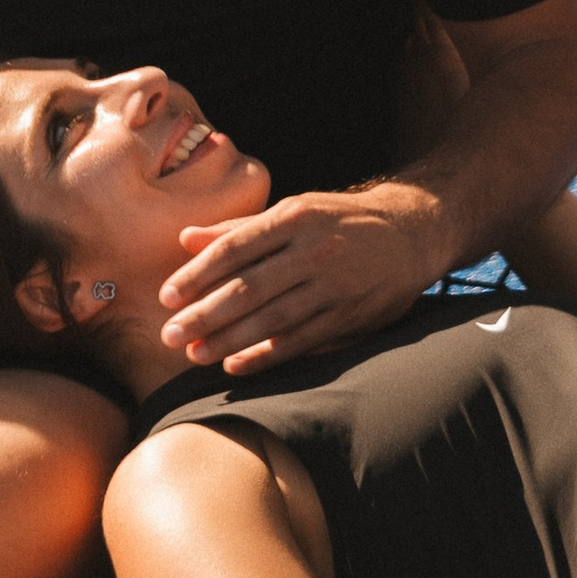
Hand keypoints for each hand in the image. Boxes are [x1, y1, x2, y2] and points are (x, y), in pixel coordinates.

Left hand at [159, 180, 444, 373]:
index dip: (197, 275)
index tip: (166, 297)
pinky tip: (236, 366)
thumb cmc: (337, 220)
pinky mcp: (348, 316)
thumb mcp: (292, 211)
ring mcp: (333, 286)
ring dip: (230, 340)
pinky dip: (267, 356)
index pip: (235, 248)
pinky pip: (300, 341)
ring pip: (273, 319)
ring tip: (194, 354)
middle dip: (205, 314)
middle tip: (169, 335)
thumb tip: (185, 239)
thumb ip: (238, 229)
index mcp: (294, 217)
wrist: (410, 232)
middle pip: (249, 287)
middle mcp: (313, 251)